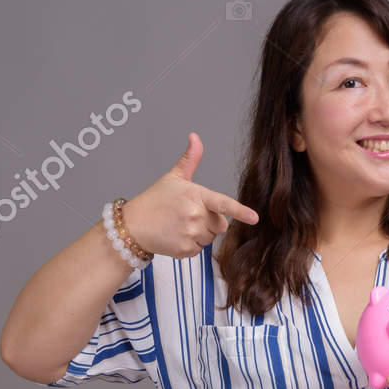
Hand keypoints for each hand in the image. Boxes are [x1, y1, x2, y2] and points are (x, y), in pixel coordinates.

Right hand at [121, 132, 258, 259]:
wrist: (134, 225)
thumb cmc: (154, 200)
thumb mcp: (173, 178)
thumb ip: (190, 160)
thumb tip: (195, 137)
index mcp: (195, 195)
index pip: (222, 204)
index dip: (240, 211)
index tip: (254, 218)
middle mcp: (194, 215)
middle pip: (221, 225)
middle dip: (211, 221)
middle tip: (190, 215)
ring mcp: (190, 234)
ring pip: (211, 238)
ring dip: (201, 234)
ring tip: (181, 225)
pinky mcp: (185, 250)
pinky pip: (200, 250)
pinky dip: (191, 245)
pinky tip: (177, 235)